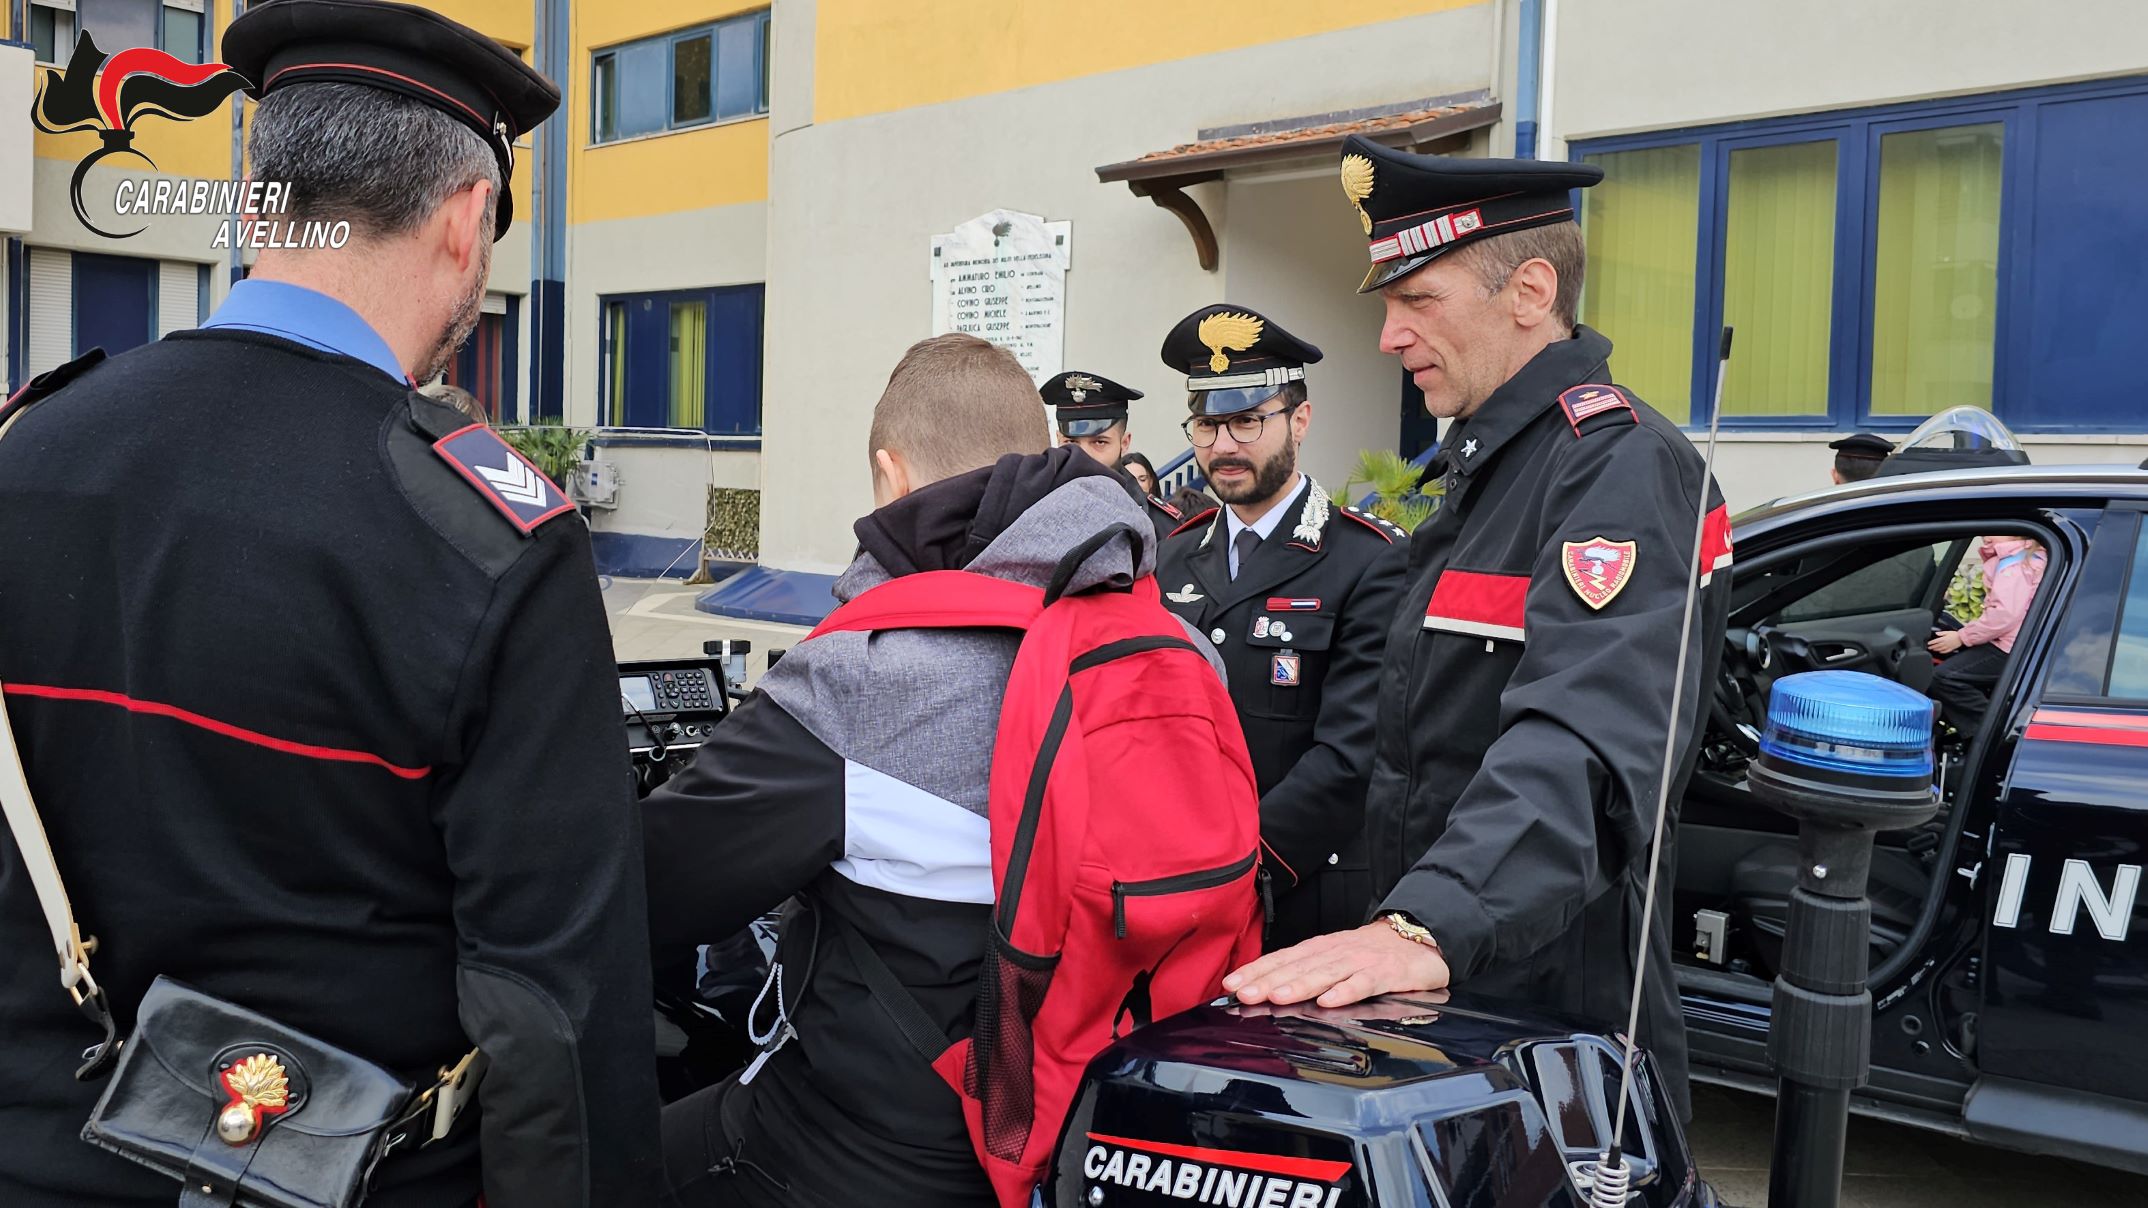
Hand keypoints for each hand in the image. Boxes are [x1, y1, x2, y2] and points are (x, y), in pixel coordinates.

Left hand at [1222, 921, 1450, 1007]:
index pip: (1282, 959)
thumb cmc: (1370, 953)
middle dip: (1268, 980)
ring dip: (1299, 985)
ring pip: (1325, 974)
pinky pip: (1364, 984)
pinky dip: (1346, 991)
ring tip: (1277, 996)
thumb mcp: (1334, 958)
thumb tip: (1267, 988)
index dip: (1257, 970)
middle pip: (1298, 967)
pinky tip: (1329, 1001)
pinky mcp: (1385, 974)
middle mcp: (1335, 953)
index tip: (1231, 983)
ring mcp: (1360, 962)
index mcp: (1320, 950)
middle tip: (1244, 992)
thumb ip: (1306, 971)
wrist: (1418, 938)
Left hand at [1928, 631, 1963, 654]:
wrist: (1962, 638)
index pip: (1935, 641)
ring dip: (1936, 649)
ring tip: (1933, 649)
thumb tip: (1936, 633)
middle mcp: (1945, 643)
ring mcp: (1948, 646)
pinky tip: (1940, 652)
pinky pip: (1945, 651)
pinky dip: (1942, 652)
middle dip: (1932, 647)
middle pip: (1937, 646)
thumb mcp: (1947, 632)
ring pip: (1940, 649)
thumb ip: (1941, 633)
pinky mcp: (1951, 648)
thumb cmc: (1955, 634)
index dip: (1931, 642)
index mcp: (1943, 639)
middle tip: (1929, 648)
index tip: (1928, 643)